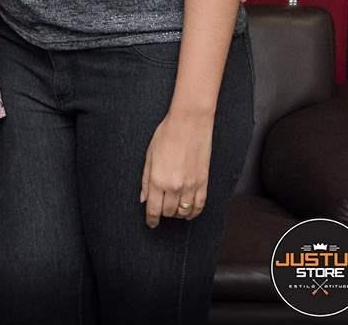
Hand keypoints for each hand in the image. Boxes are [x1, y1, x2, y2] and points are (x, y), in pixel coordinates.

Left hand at [139, 109, 213, 227]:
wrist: (189, 123)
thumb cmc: (167, 135)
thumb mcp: (149, 156)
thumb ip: (146, 180)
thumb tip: (144, 198)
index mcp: (158, 180)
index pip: (154, 209)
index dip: (151, 219)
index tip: (151, 223)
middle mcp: (175, 186)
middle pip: (168, 212)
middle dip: (163, 214)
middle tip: (160, 210)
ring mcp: (191, 185)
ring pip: (184, 211)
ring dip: (177, 213)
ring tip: (173, 210)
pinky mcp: (203, 182)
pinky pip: (200, 206)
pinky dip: (194, 212)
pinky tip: (189, 212)